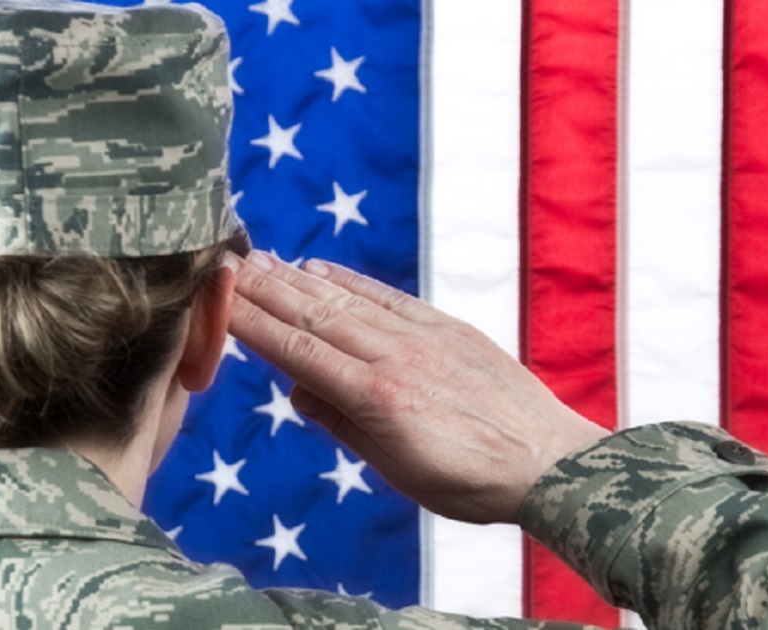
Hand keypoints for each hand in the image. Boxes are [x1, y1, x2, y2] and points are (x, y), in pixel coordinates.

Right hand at [226, 251, 608, 523]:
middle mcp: (395, 358)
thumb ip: (343, 425)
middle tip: (224, 265)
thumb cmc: (471, 483)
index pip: (299, 353)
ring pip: (347, 301)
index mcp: (376, 400)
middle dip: (264, 291)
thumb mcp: (397, 472)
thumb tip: (298, 387)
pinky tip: (321, 268)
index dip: (254, 324)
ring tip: (260, 259)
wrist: (549, 462)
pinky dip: (351, 280)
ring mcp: (423, 337)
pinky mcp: (448, 327)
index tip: (218, 300)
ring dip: (297, 279)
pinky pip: (389, 297)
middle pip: (315, 317)